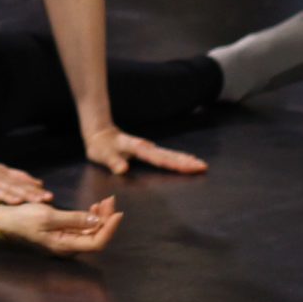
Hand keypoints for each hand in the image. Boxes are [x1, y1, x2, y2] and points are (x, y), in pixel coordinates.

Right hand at [0, 195, 123, 256]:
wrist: (5, 222)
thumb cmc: (23, 219)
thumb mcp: (48, 216)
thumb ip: (74, 219)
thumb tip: (97, 221)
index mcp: (66, 246)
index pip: (97, 242)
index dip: (110, 229)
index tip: (118, 213)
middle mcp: (68, 248)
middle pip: (96, 237)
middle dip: (107, 219)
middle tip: (111, 200)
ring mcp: (65, 242)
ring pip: (90, 232)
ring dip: (100, 217)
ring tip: (104, 202)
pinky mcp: (62, 236)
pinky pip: (82, 230)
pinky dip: (90, 218)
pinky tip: (92, 208)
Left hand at [82, 124, 206, 175]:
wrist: (99, 132)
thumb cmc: (99, 146)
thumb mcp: (101, 154)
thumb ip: (112, 161)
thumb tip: (123, 170)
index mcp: (136, 148)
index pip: (158, 158)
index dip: (174, 163)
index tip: (190, 166)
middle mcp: (145, 147)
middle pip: (168, 155)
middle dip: (186, 161)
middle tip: (203, 167)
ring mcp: (148, 148)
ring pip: (169, 154)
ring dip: (185, 159)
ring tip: (200, 164)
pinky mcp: (148, 150)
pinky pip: (166, 155)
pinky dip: (178, 158)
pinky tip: (187, 160)